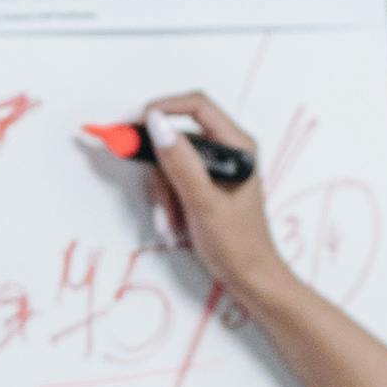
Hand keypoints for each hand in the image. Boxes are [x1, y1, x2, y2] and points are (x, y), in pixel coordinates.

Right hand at [127, 92, 288, 298]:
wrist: (250, 280)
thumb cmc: (237, 244)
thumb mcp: (203, 202)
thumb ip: (180, 162)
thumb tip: (156, 123)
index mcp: (237, 146)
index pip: (197, 106)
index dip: (164, 109)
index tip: (136, 126)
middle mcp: (227, 151)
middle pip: (178, 139)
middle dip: (161, 170)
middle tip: (158, 198)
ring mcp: (215, 170)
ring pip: (171, 164)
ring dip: (163, 193)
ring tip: (172, 222)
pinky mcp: (205, 186)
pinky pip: (174, 182)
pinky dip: (168, 202)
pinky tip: (175, 224)